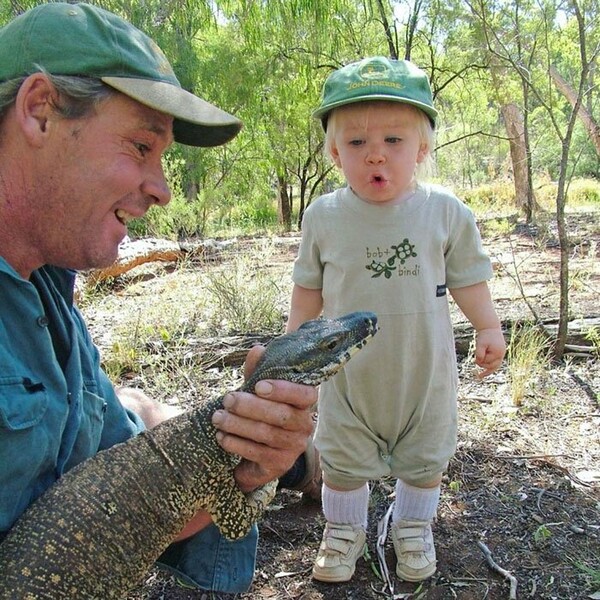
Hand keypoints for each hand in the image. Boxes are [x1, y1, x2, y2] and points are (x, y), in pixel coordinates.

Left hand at [211, 345, 316, 491]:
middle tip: (227, 399)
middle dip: (250, 406)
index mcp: (304, 403)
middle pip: (282, 415)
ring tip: (218, 417)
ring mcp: (294, 447)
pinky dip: (236, 443)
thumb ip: (258, 371)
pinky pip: (257, 453)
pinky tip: (221, 436)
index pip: (304, 395)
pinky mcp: (280, 464)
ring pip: (267, 434)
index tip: (258, 386)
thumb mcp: (258, 391)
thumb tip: (258, 349)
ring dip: (238, 424)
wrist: (258, 457)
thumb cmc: (261, 414)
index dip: (283, 390)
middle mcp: (305, 425)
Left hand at [474, 327, 506, 377]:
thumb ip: (480, 353)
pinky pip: (495, 363)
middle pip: (492, 366)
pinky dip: (490, 368)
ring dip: (487, 369)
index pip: (488, 362)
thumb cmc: (485, 336)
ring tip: (480, 376)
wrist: (490, 328)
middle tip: (474, 362)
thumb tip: (478, 362)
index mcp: (498, 353)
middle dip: (483, 365)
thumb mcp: (480, 344)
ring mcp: (501, 355)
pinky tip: (484, 373)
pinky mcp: (499, 354)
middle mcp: (501, 355)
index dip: (480, 361)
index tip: (474, 359)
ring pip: (495, 366)